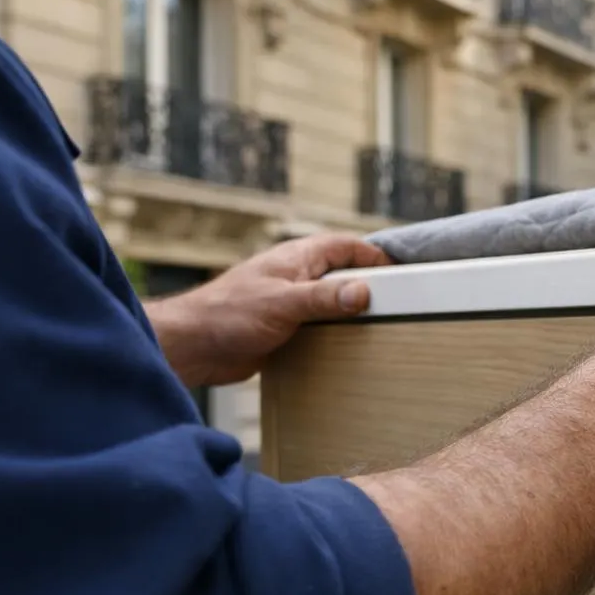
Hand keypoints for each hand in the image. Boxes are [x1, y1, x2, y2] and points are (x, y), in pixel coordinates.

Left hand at [147, 234, 389, 387]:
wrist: (192, 347)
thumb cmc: (227, 314)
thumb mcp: (283, 303)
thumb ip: (324, 298)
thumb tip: (364, 292)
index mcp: (298, 258)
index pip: (347, 246)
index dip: (375, 255)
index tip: (402, 271)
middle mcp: (296, 276)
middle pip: (343, 273)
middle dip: (369, 284)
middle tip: (399, 300)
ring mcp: (290, 302)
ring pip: (332, 301)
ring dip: (351, 312)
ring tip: (380, 326)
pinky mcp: (284, 327)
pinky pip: (319, 325)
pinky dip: (335, 332)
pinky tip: (347, 348)